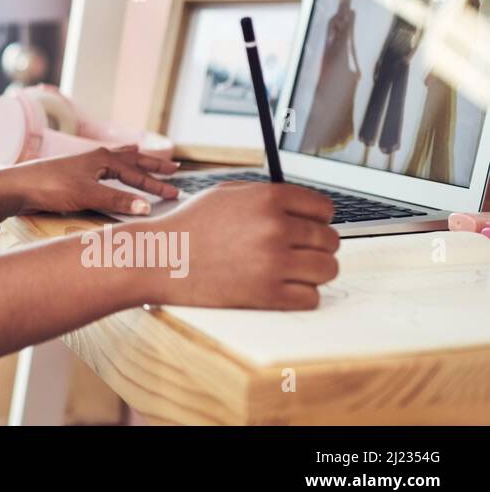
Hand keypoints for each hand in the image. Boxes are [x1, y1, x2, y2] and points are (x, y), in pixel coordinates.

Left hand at [0, 145, 180, 218]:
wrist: (17, 187)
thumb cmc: (50, 187)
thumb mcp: (87, 195)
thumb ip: (116, 201)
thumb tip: (147, 207)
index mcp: (102, 158)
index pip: (137, 172)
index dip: (157, 184)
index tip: (176, 193)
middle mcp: (95, 157)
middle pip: (131, 159)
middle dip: (152, 165)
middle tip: (175, 167)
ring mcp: (84, 164)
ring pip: (116, 160)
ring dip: (134, 161)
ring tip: (145, 155)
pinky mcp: (74, 175)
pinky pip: (103, 167)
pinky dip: (114, 166)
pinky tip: (111, 167)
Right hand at [145, 181, 339, 309]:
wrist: (161, 257)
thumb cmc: (190, 226)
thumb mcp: (227, 194)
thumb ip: (268, 197)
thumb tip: (305, 208)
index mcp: (267, 198)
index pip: (324, 208)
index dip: (317, 218)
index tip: (308, 226)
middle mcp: (274, 227)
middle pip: (330, 240)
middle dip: (316, 245)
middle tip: (296, 251)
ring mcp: (272, 262)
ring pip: (327, 269)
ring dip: (313, 271)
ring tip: (291, 270)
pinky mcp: (267, 294)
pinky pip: (311, 297)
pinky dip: (301, 295)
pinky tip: (282, 287)